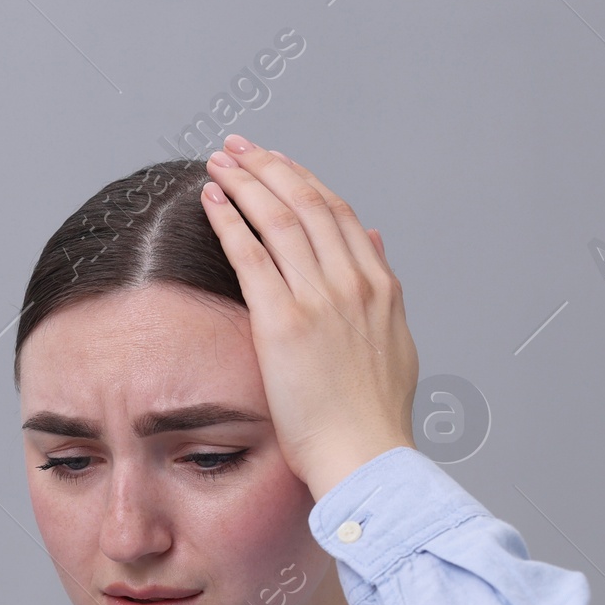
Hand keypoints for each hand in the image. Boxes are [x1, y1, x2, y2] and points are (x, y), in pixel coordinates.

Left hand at [198, 135, 419, 500]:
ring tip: (219, 162)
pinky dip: (230, 218)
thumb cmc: (373, 420)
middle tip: (239, 147)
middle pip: (307, 203)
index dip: (303, 182)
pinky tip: (210, 199)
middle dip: (269, 167)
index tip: (277, 164)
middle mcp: (352, 282)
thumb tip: (374, 242)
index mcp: (380, 288)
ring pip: (278, 218)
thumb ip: (382, 290)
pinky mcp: (284, 321)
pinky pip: (251, 254)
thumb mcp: (394, 344)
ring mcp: (320, 298)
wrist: (367, 456)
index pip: (338, 214)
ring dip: (246, 181)